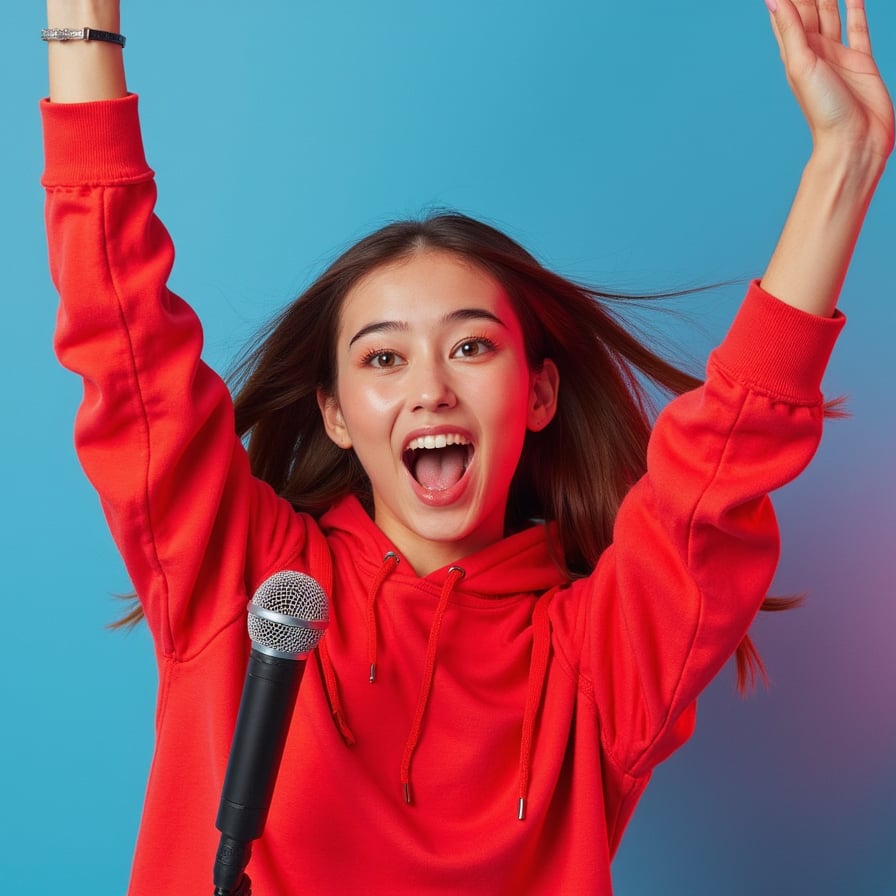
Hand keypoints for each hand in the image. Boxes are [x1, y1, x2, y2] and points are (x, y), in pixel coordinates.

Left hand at [767, 0, 893, 165]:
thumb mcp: (802, 65)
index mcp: (796, 54)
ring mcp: (838, 55)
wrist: (854, 140)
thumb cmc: (824, 110)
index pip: (786, 14)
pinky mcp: (861, 60)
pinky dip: (856, 6)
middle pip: (808, 9)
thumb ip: (790, 30)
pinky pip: (859, 26)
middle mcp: (815, 52)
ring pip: (832, 13)